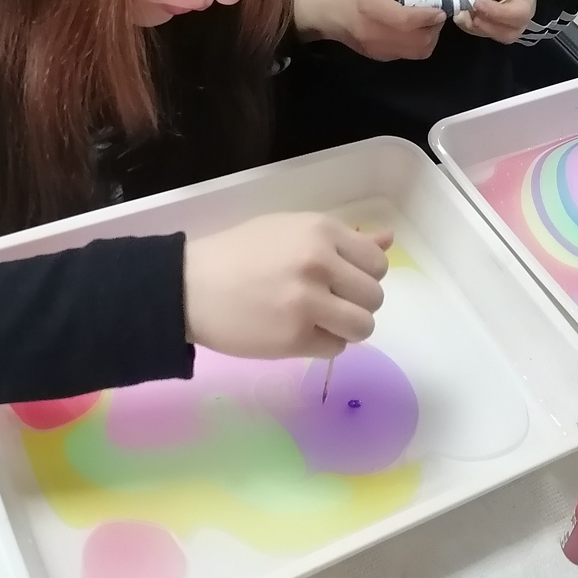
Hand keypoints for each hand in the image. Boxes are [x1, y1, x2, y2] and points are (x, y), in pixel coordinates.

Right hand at [183, 214, 390, 359]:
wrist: (189, 287)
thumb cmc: (238, 254)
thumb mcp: (289, 229)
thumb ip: (342, 238)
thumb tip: (388, 240)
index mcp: (320, 231)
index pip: (376, 262)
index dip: (363, 275)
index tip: (342, 280)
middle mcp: (319, 263)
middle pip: (374, 296)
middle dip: (356, 303)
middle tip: (328, 302)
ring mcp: (308, 303)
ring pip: (363, 326)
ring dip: (346, 328)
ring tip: (319, 321)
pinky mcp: (295, 338)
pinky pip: (336, 349)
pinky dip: (323, 344)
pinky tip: (298, 332)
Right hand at [293, 0, 447, 60]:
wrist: (326, 9)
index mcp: (374, 8)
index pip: (409, 20)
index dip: (431, 15)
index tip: (441, 6)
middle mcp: (376, 34)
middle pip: (420, 40)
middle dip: (434, 26)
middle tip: (432, 11)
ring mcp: (378, 49)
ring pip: (419, 51)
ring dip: (429, 36)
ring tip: (423, 21)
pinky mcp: (379, 57)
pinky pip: (409, 54)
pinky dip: (417, 43)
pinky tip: (409, 29)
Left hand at [454, 0, 535, 43]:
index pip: (520, 12)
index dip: (498, 13)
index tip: (477, 4)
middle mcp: (523, 8)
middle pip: (513, 30)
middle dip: (487, 24)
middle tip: (469, 11)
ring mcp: (513, 20)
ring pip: (501, 36)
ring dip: (479, 27)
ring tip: (466, 11)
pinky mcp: (500, 27)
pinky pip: (489, 35)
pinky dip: (474, 28)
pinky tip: (466, 14)